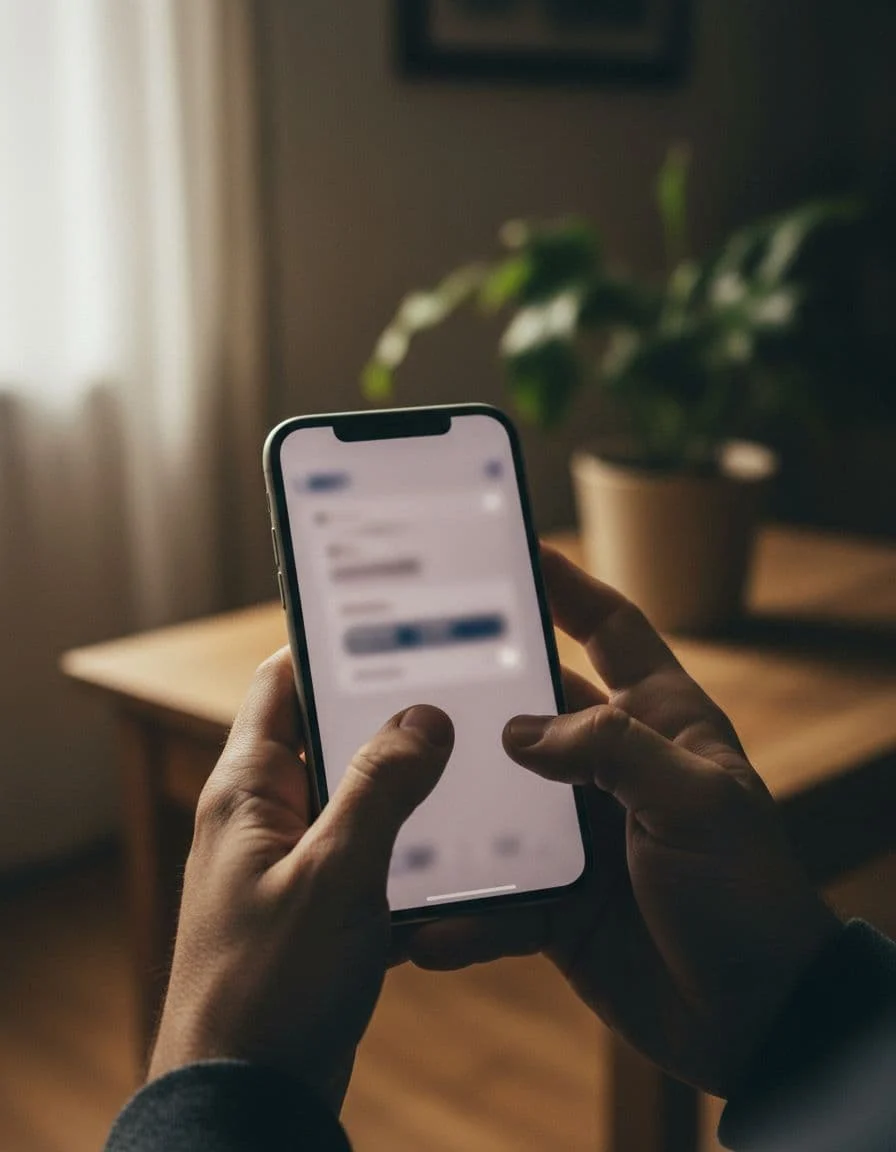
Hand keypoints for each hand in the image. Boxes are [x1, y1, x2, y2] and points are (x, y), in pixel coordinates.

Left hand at [149, 648, 453, 1110]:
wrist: (247, 1099)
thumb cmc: (270, 987)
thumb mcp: (335, 876)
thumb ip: (379, 789)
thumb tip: (423, 716)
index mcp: (247, 790)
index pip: (282, 683)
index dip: (331, 643)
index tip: (393, 618)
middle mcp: (263, 815)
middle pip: (329, 735)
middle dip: (390, 717)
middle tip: (460, 690)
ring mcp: (289, 861)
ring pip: (357, 798)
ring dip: (408, 789)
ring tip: (475, 766)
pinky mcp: (316, 906)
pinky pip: (369, 855)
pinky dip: (409, 850)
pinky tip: (462, 856)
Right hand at [402, 547, 839, 1097]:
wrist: (754, 1022)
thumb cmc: (747, 896)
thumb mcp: (696, 804)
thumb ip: (612, 751)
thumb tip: (518, 730)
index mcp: (660, 725)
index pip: (613, 632)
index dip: (569, 587)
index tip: (516, 551)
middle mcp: (614, 770)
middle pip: (532, 709)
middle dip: (476, 693)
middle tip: (404, 668)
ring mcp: (582, 835)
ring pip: (499, 801)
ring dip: (453, 805)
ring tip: (392, 794)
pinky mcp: (558, 900)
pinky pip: (497, 894)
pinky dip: (464, 911)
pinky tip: (427, 924)